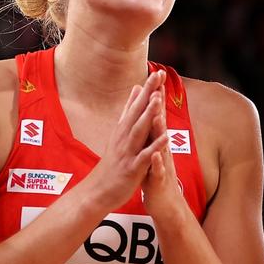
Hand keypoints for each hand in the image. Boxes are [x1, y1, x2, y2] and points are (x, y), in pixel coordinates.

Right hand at [81, 69, 169, 211]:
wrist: (97, 192)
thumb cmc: (112, 163)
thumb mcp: (119, 134)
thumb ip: (128, 112)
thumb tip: (135, 90)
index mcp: (123, 129)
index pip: (135, 105)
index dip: (146, 88)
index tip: (156, 72)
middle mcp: (123, 137)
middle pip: (137, 112)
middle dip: (148, 94)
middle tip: (157, 76)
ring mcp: (127, 152)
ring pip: (139, 131)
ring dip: (148, 115)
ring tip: (157, 99)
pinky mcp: (131, 168)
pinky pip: (144, 156)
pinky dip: (154, 147)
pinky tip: (165, 138)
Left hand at [141, 96, 185, 223]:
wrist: (166, 204)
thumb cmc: (156, 175)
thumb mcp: (153, 150)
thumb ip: (152, 132)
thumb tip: (152, 111)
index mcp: (157, 142)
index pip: (157, 115)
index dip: (156, 96)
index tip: (154, 76)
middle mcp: (162, 149)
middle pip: (162, 124)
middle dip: (160, 107)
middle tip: (158, 87)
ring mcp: (163, 164)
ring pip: (161, 146)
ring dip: (160, 131)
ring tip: (158, 116)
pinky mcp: (160, 181)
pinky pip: (158, 170)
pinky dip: (157, 162)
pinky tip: (154, 154)